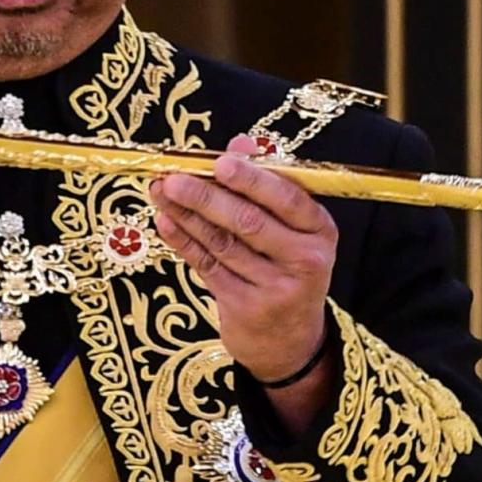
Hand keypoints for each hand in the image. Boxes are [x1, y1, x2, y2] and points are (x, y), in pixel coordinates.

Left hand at [149, 135, 337, 410]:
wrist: (290, 339)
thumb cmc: (288, 266)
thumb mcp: (292, 229)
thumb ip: (266, 185)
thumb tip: (240, 141)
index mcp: (320, 230)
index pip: (287, 199)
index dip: (252, 179)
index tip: (219, 163)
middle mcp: (305, 260)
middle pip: (249, 222)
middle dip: (207, 197)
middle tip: (173, 178)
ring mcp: (276, 288)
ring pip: (223, 243)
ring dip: (187, 215)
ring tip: (161, 192)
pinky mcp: (246, 307)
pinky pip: (208, 267)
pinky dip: (184, 242)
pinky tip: (166, 221)